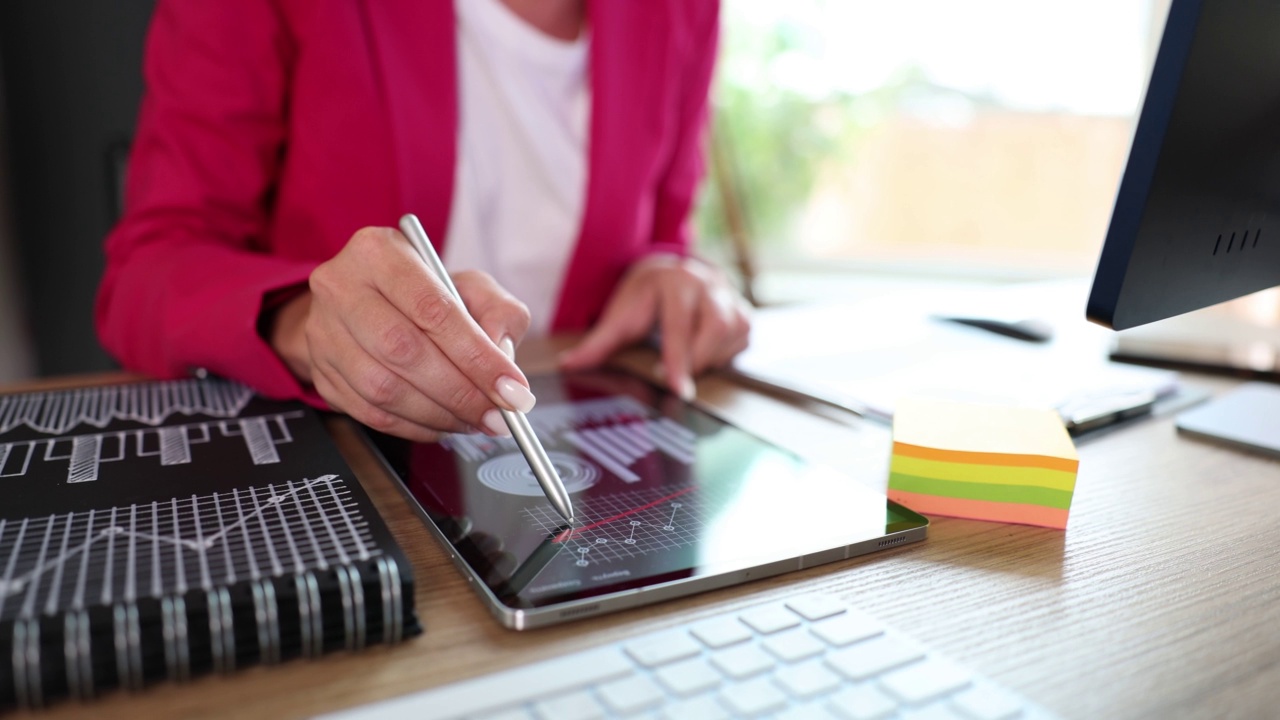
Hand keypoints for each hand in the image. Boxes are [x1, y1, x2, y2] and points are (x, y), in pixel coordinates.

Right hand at [268, 226, 534, 441]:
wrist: (366, 304)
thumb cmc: (425, 293)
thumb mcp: (470, 285)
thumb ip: (499, 312)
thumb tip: (502, 356)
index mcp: (379, 252)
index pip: (433, 309)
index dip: (476, 355)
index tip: (511, 388)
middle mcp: (341, 287)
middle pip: (404, 350)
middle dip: (460, 392)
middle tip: (498, 414)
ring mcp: (323, 333)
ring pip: (383, 388)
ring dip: (439, 414)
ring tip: (475, 419)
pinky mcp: (322, 372)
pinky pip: (370, 412)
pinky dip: (415, 426)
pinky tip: (444, 423)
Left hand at [559, 255, 750, 397]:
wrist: (667, 274)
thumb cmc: (643, 299)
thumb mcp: (619, 317)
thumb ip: (597, 344)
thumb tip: (567, 364)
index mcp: (673, 280)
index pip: (679, 324)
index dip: (679, 360)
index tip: (678, 389)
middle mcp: (706, 282)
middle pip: (715, 327)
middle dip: (696, 359)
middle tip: (677, 378)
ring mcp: (728, 293)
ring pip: (734, 331)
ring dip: (711, 356)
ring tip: (688, 362)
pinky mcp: (741, 308)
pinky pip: (744, 335)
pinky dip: (726, 352)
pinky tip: (704, 353)